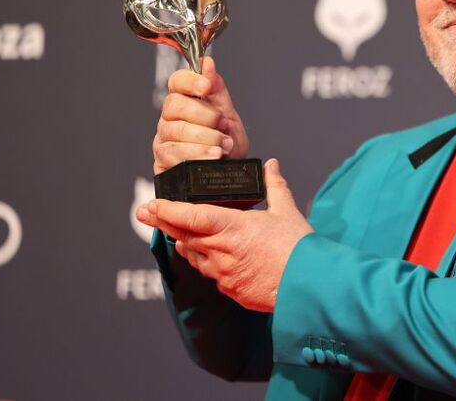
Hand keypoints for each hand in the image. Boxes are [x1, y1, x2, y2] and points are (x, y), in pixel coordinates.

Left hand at [136, 159, 313, 311]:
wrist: (308, 287)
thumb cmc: (298, 248)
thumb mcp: (286, 211)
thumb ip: (274, 186)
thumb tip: (271, 166)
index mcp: (232, 228)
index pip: (191, 217)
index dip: (168, 210)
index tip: (150, 205)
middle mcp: (221, 252)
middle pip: (184, 236)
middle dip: (165, 223)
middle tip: (146, 213)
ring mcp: (224, 274)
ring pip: (194, 256)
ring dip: (184, 243)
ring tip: (176, 234)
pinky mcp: (231, 290)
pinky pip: (212, 274)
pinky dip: (207, 262)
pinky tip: (209, 258)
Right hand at [153, 56, 248, 174]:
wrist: (228, 178)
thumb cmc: (226, 145)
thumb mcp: (228, 115)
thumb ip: (217, 90)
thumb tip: (207, 63)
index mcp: (184, 102)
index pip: (176, 81)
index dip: (190, 81)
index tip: (206, 86)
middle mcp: (169, 120)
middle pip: (175, 105)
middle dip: (205, 115)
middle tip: (224, 125)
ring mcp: (163, 141)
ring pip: (176, 131)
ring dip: (205, 137)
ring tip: (224, 145)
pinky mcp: (162, 163)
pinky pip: (174, 154)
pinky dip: (197, 154)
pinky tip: (212, 157)